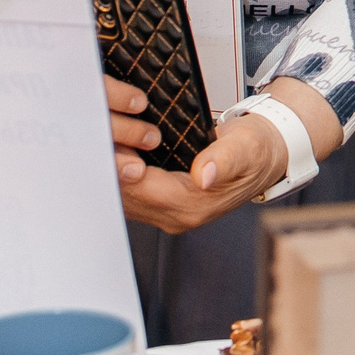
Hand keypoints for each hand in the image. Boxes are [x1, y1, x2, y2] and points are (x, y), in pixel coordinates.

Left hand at [106, 75, 288, 233]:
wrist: (264, 156)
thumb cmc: (255, 149)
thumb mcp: (245, 146)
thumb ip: (223, 159)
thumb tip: (203, 175)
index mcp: (195, 205)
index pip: (146, 191)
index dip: (123, 169)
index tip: (105, 146)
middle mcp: (177, 216)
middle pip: (128, 197)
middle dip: (108, 170)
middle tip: (89, 139)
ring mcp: (168, 213)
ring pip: (124, 198)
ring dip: (109, 173)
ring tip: (93, 143)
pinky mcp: (162, 204)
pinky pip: (130, 194)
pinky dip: (117, 176)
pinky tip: (108, 154)